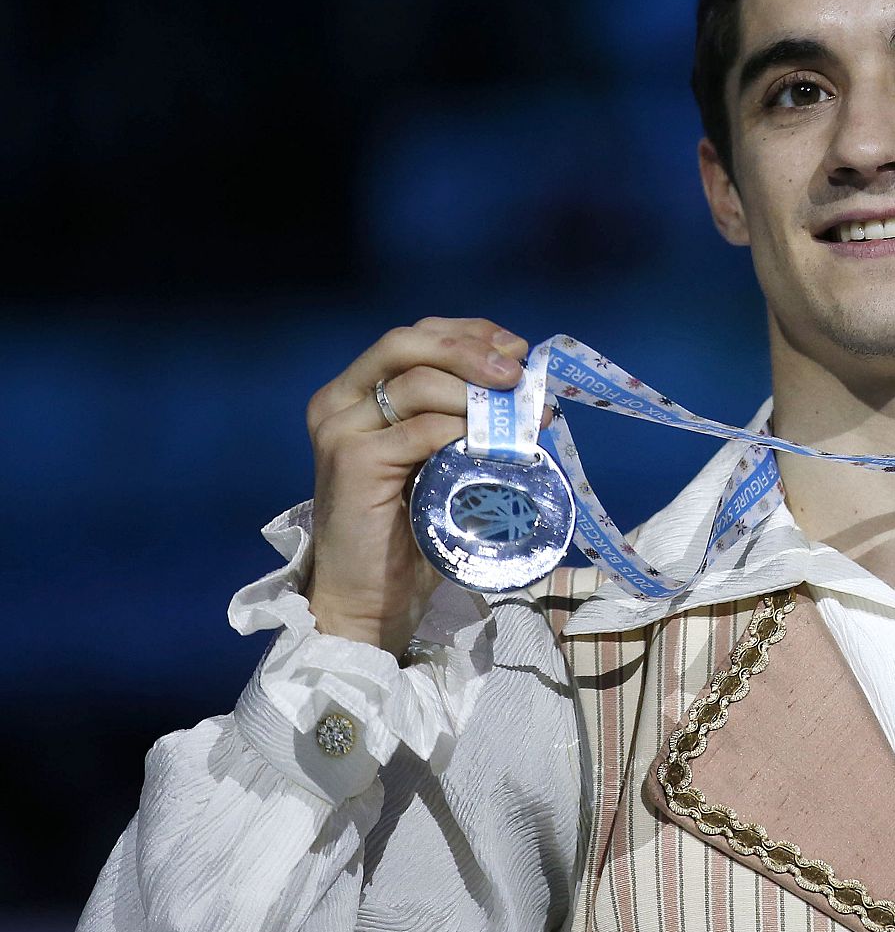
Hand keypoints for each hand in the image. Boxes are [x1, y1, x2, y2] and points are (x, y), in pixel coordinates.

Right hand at [302, 317, 547, 655]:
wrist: (370, 599)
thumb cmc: (408, 531)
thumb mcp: (436, 459)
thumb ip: (457, 418)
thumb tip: (520, 389)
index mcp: (353, 392)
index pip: (413, 337)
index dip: (468, 333)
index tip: (515, 348)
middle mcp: (338, 401)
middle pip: (408, 343)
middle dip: (471, 350)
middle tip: (517, 375)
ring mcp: (341, 429)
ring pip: (418, 382)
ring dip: (478, 395)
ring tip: (518, 418)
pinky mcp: (352, 461)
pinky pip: (422, 429)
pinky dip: (463, 431)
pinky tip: (490, 446)